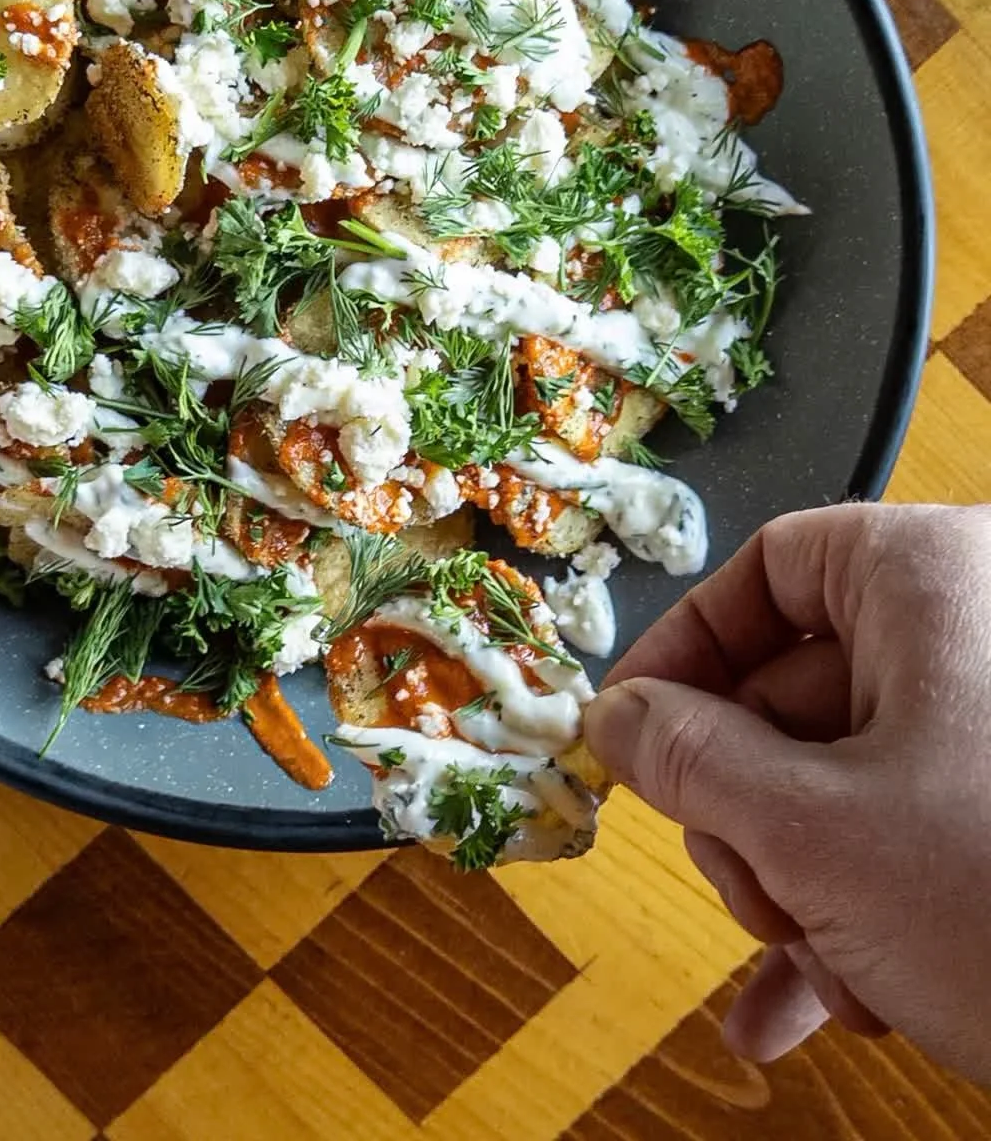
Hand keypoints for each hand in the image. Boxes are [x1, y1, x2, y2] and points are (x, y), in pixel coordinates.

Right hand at [585, 501, 990, 1081]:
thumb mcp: (815, 833)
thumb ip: (689, 761)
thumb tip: (615, 720)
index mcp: (936, 580)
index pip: (772, 566)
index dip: (684, 649)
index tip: (629, 730)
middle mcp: (981, 634)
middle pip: (801, 688)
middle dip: (752, 811)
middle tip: (748, 888)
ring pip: (849, 777)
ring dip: (802, 882)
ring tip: (816, 966)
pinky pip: (914, 829)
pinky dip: (860, 907)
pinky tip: (821, 1002)